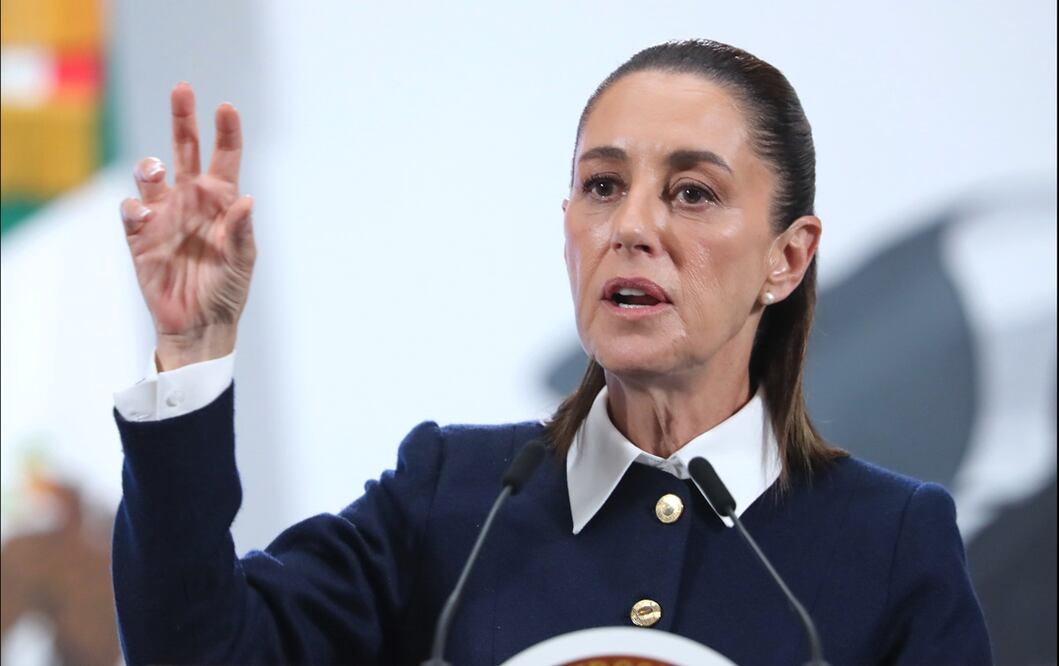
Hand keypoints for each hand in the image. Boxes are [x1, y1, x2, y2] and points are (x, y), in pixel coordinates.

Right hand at [120, 83, 254, 370]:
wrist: (199, 325)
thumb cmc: (227, 291)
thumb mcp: (242, 262)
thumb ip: (241, 231)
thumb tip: (246, 201)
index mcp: (222, 201)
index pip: (224, 157)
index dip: (225, 132)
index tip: (226, 108)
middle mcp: (191, 200)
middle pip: (185, 150)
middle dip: (183, 119)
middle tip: (182, 90)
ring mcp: (164, 215)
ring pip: (151, 175)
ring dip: (150, 167)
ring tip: (155, 171)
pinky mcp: (141, 237)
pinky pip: (132, 211)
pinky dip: (134, 207)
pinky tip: (142, 213)